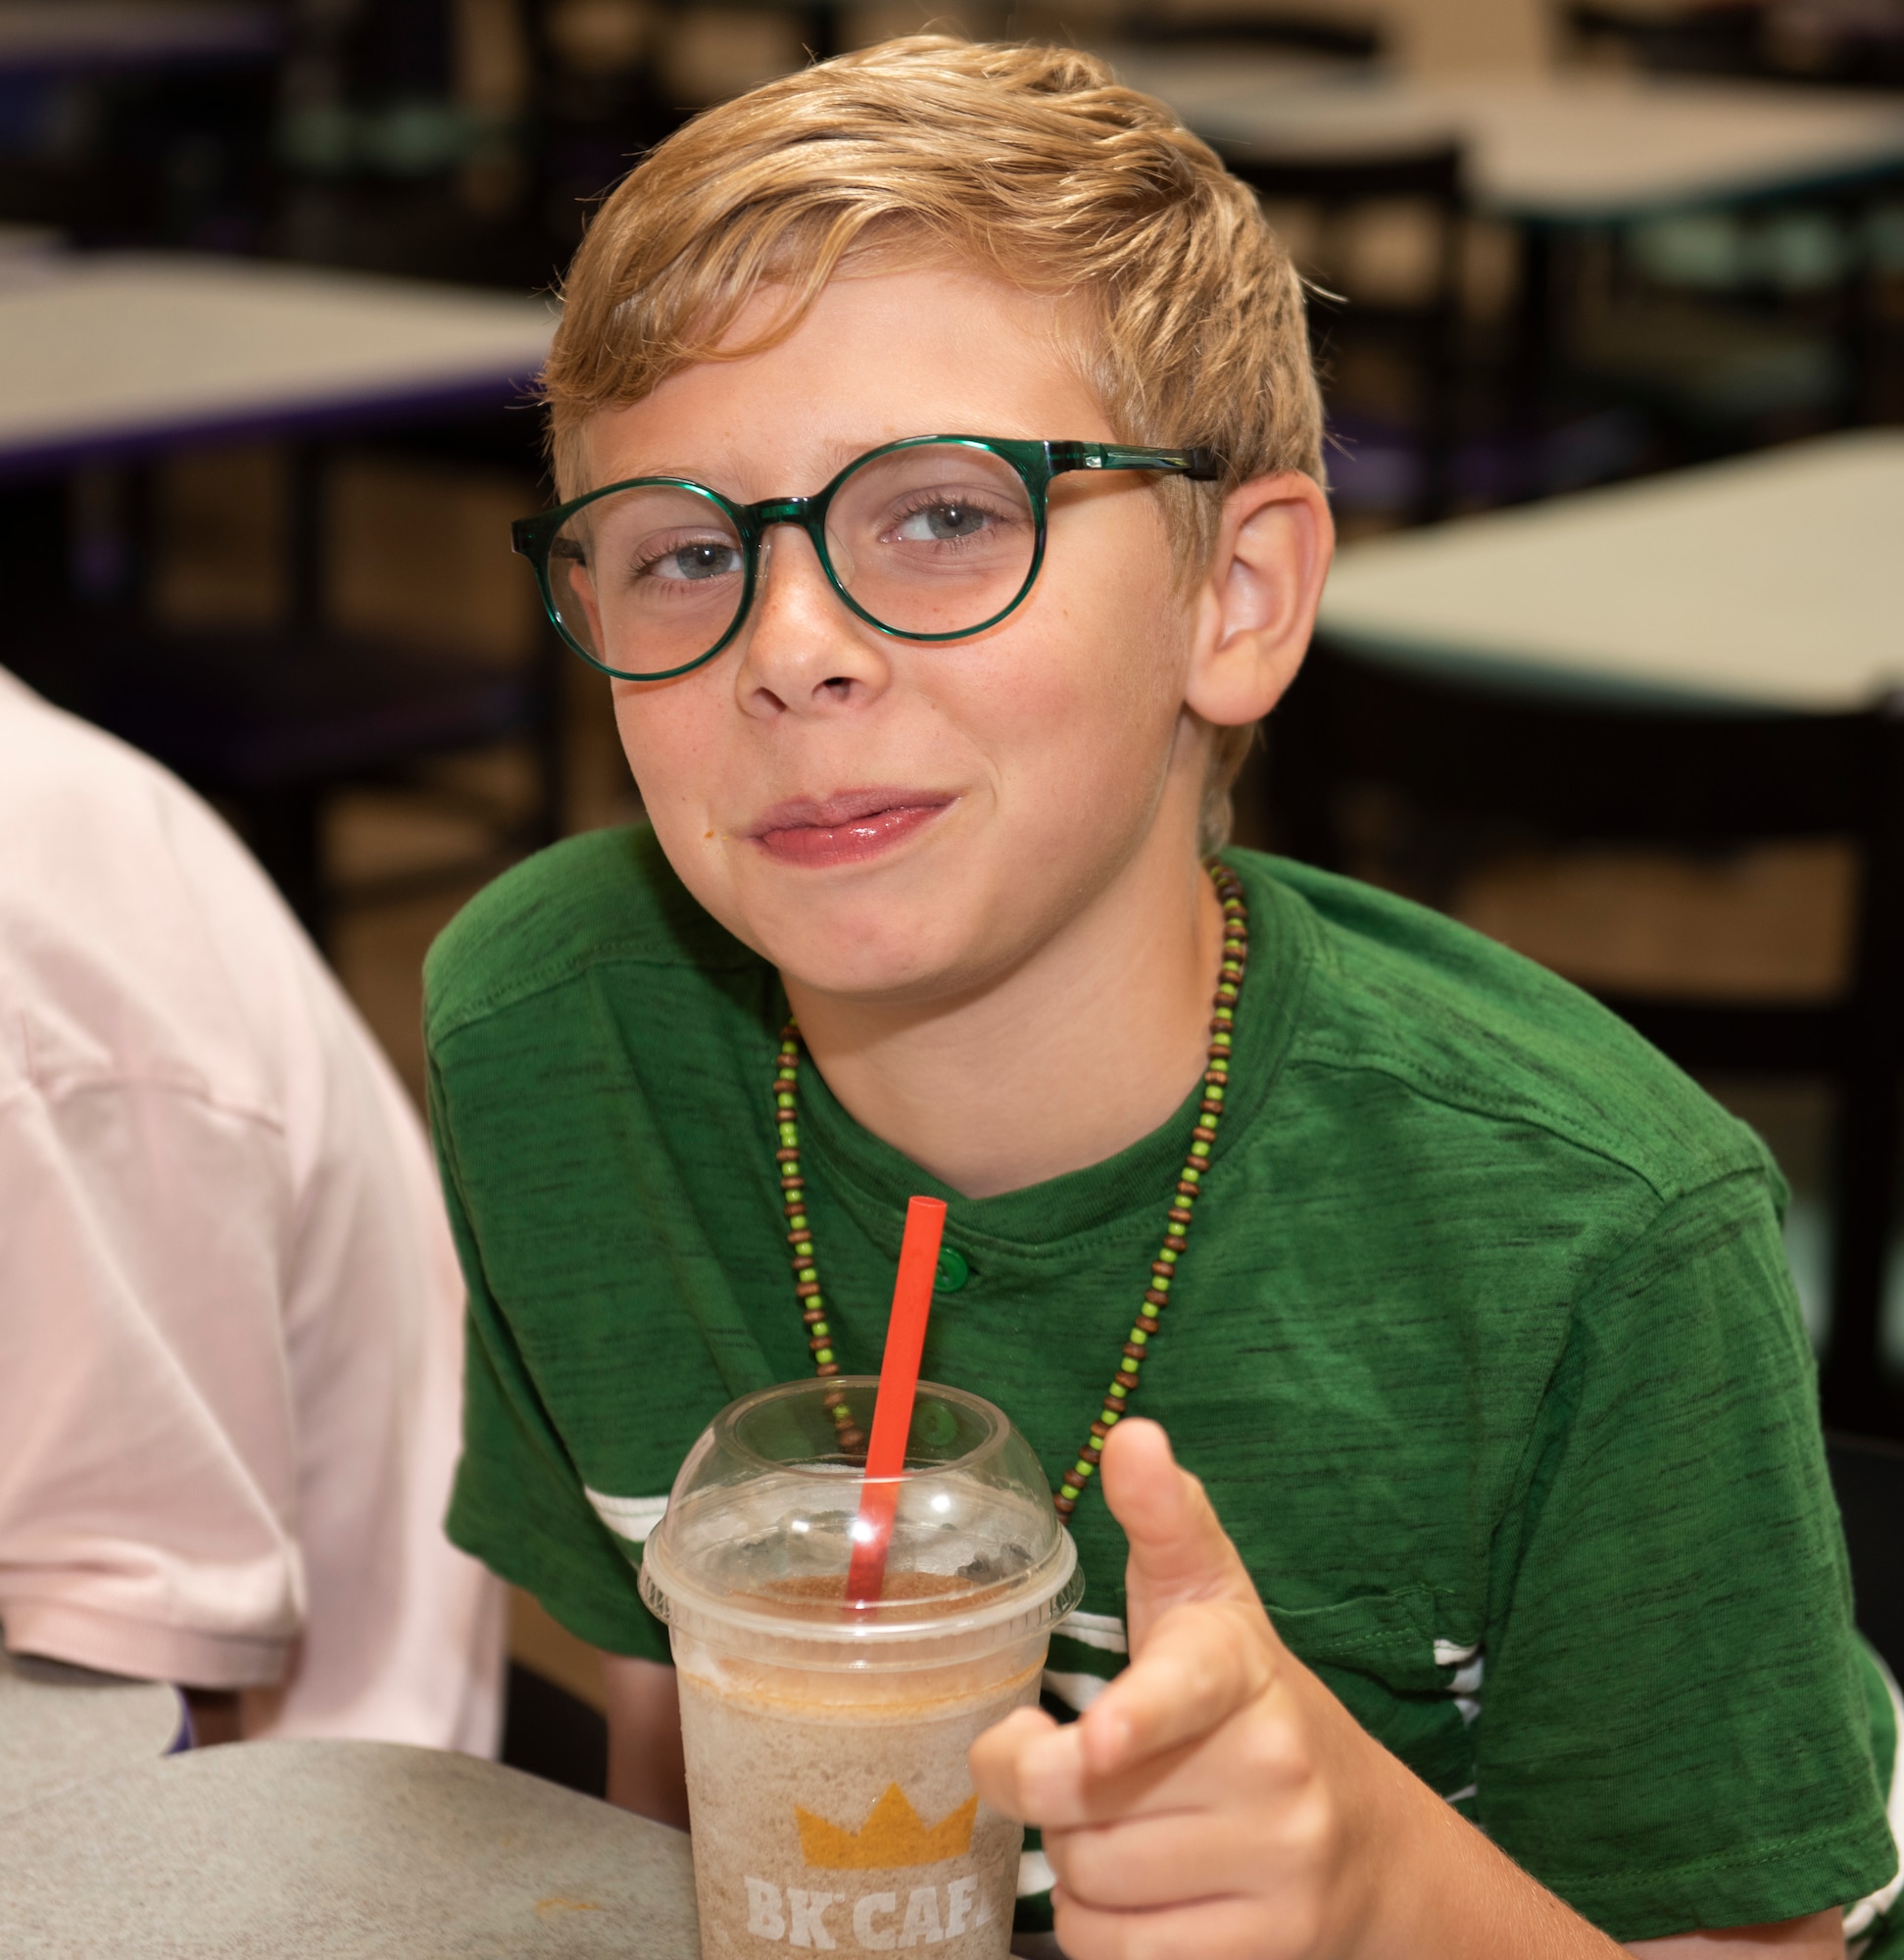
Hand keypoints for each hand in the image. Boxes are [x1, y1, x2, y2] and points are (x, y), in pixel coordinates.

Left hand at [970, 1418, 1408, 1959]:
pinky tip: (1141, 1891)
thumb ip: (1163, 1518)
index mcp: (1237, 1662)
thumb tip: (1132, 1434)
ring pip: (1089, 1884)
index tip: (1102, 1736)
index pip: (1184, 1684)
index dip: (1137, 1714)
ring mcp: (1280, 1864)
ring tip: (1129, 1826)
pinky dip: (1101, 1932)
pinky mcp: (1270, 1949)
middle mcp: (1271, 1762)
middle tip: (1089, 1765)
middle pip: (1078, 1802)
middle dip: (1051, 1790)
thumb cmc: (1246, 1707)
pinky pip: (1115, 1956)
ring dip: (1077, 1864)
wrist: (1370, 1844)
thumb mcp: (1209, 1603)